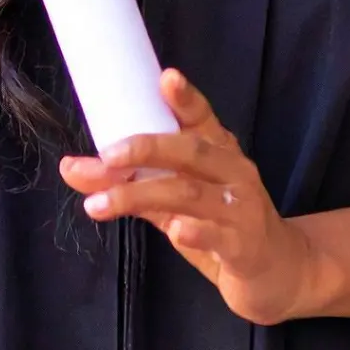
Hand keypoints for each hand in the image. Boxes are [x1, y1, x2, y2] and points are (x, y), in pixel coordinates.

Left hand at [59, 69, 325, 325]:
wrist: (277, 272)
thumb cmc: (220, 227)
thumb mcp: (173, 203)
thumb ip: (128, 185)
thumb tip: (72, 168)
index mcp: (218, 153)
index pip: (201, 118)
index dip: (185, 98)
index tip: (165, 77)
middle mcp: (234, 173)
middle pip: (192, 151)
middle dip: (148, 148)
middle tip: (108, 154)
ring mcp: (242, 209)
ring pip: (191, 194)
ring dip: (142, 196)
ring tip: (101, 203)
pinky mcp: (245, 246)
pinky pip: (219, 236)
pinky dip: (197, 231)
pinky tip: (178, 231)